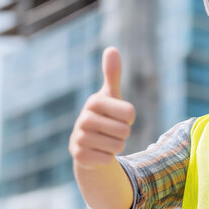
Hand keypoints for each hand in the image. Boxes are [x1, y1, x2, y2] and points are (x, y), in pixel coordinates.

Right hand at [69, 47, 135, 168]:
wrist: (87, 145)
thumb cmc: (104, 117)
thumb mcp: (111, 96)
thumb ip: (113, 75)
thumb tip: (112, 49)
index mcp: (95, 102)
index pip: (130, 113)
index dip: (129, 118)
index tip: (119, 117)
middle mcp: (84, 118)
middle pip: (124, 131)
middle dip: (123, 134)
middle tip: (111, 131)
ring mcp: (79, 137)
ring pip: (117, 146)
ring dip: (116, 147)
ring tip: (105, 141)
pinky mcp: (79, 156)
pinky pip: (107, 159)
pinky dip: (108, 158)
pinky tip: (98, 152)